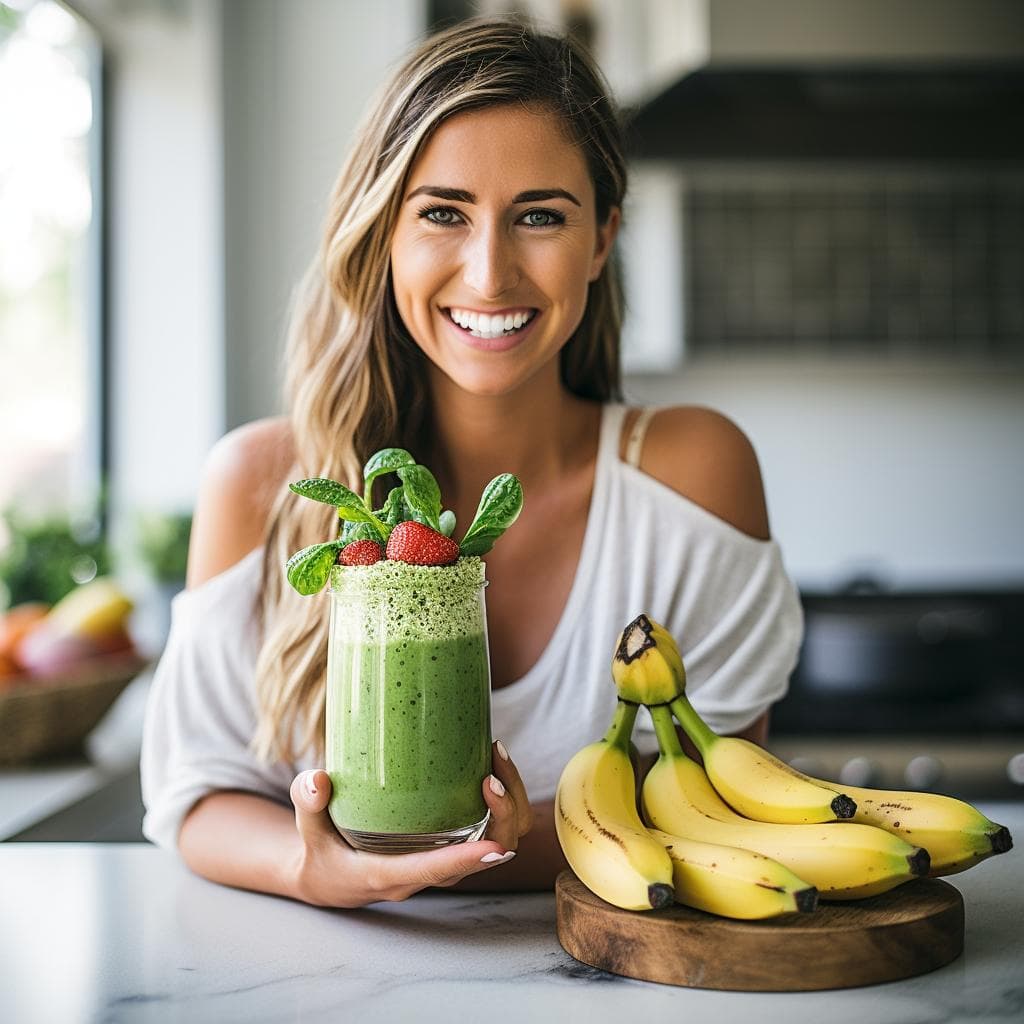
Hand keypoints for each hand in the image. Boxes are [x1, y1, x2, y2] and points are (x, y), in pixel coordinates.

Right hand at [287, 740, 532, 907]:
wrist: (330, 877)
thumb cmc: (321, 852)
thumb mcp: (308, 831)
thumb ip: (308, 804)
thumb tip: (316, 780)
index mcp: (388, 874)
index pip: (435, 872)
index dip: (467, 860)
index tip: (495, 846)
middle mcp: (425, 873)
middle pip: (485, 856)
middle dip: (500, 818)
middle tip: (491, 773)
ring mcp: (442, 862)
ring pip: (497, 841)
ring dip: (508, 805)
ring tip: (496, 755)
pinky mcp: (449, 847)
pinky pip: (490, 829)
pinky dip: (500, 801)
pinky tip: (488, 762)